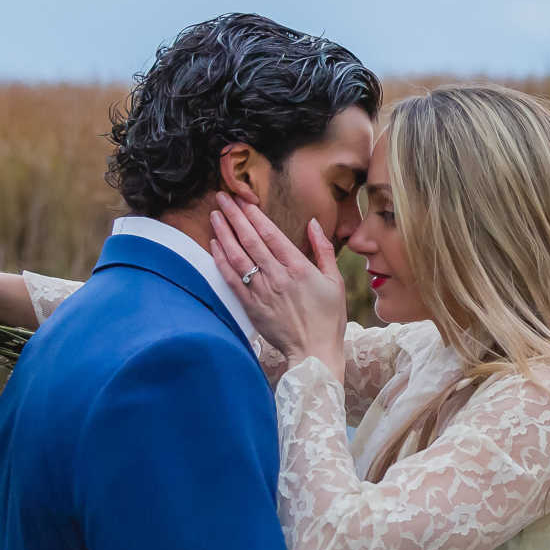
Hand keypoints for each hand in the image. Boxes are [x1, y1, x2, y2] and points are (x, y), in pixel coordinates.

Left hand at [207, 193, 346, 380]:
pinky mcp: (251, 306)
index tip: (243, 198)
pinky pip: (232, 279)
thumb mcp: (335, 281)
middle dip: (234, 216)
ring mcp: (262, 292)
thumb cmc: (328, 318)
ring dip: (224, 233)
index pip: (270, 233)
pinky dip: (221, 261)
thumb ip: (324, 250)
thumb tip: (313, 223)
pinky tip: (214, 245)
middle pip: (250, 240)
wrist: (314, 352)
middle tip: (222, 197)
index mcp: (298, 267)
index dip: (254, 214)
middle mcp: (277, 276)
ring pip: (237, 256)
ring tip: (214, 215)